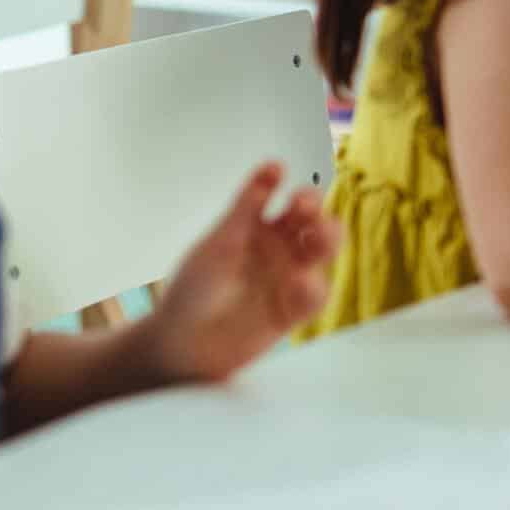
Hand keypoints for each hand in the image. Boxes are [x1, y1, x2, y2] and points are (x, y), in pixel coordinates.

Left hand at [146, 163, 339, 382]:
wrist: (183, 344)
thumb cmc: (193, 290)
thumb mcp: (218, 244)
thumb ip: (247, 209)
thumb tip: (274, 165)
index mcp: (259, 228)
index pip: (279, 197)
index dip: (282, 183)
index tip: (276, 169)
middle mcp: (279, 248)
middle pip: (312, 219)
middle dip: (315, 209)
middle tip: (304, 207)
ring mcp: (290, 277)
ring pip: (323, 251)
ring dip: (327, 238)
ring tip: (316, 238)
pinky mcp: (295, 309)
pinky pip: (316, 294)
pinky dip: (313, 287)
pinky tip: (300, 283)